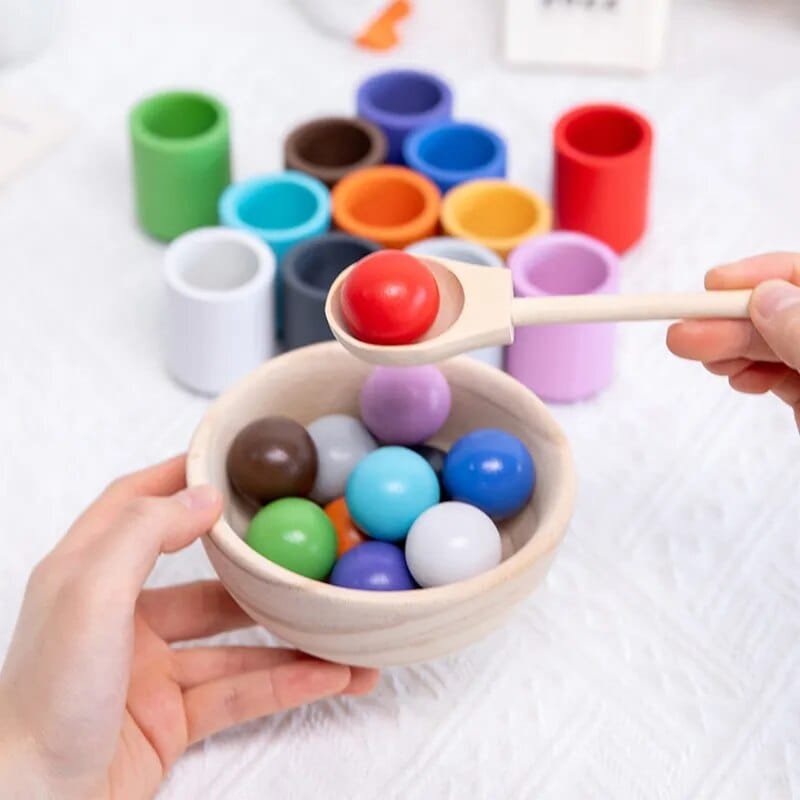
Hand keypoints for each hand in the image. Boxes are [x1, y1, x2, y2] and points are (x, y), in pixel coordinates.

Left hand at [0, 455, 377, 799]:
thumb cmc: (44, 703)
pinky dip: (286, 685)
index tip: (232, 461)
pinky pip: (240, 692)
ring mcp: (148, 669)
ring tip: (340, 628)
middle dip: (259, 571)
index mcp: (88, 574)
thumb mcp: (90, 596)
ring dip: (289, 638)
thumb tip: (205, 494)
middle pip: (203, 577)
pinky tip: (329, 675)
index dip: (179, 477)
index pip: (136, 504)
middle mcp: (119, 616)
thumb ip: (146, 534)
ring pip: (233, 642)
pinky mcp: (171, 718)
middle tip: (307, 552)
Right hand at [667, 252, 799, 427]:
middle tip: (683, 332)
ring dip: (729, 347)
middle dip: (728, 320)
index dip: (757, 275)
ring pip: (770, 344)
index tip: (714, 283)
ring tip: (698, 355)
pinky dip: (748, 374)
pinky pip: (775, 376)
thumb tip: (767, 298)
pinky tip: (735, 378)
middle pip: (778, 314)